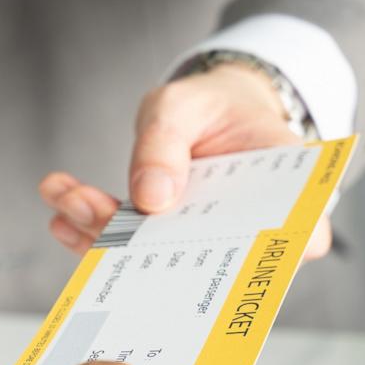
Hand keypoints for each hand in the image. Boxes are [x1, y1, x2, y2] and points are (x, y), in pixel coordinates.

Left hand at [39, 63, 331, 258]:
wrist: (202, 114)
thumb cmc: (209, 107)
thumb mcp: (182, 105)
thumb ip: (165, 143)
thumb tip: (152, 199)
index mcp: (290, 193)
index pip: (304, 237)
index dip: (273, 259)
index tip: (221, 250)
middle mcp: (252, 232)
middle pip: (210, 258)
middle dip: (141, 243)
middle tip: (89, 209)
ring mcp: (204, 246)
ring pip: (158, 259)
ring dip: (102, 232)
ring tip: (65, 194)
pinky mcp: (164, 248)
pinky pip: (128, 250)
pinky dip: (89, 229)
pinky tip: (61, 205)